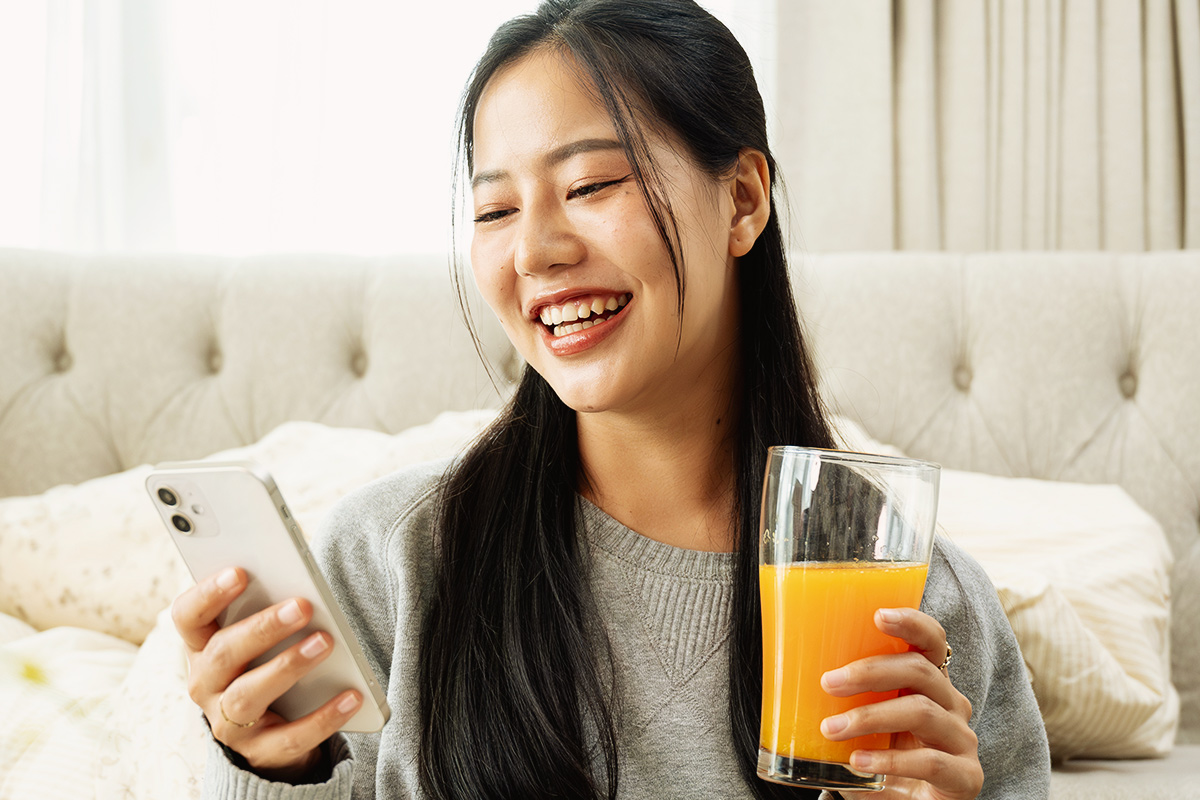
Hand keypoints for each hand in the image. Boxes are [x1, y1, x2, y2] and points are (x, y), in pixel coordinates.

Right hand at [171, 567, 362, 781]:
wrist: (274, 733)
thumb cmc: (268, 664)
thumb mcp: (263, 638)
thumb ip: (272, 609)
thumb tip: (304, 586)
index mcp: (202, 646)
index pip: (188, 616)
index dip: (208, 593)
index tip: (240, 571)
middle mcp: (206, 684)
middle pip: (222, 652)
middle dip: (262, 627)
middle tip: (302, 605)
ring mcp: (228, 722)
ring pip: (248, 695)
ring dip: (288, 666)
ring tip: (326, 643)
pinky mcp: (259, 752)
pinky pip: (290, 737)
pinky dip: (323, 717)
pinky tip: (352, 696)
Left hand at [820, 608, 982, 799]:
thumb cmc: (879, 759)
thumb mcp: (860, 724)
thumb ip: (842, 698)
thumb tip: (787, 669)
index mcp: (928, 683)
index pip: (930, 641)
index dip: (910, 623)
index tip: (877, 615)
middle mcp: (952, 705)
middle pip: (920, 671)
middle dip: (870, 672)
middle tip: (829, 683)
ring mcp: (962, 740)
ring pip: (922, 711)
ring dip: (870, 716)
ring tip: (831, 730)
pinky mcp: (967, 777)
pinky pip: (931, 761)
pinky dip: (890, 761)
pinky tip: (858, 763)